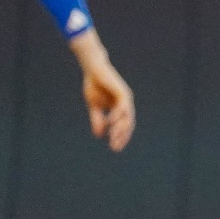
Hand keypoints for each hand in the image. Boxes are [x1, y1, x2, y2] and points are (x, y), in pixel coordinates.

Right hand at [70, 30, 134, 151]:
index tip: (115, 148)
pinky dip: (116, 115)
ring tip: (113, 139)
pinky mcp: (122, 92)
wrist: (92, 69)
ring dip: (120, 129)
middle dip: (121, 136)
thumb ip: (97, 120)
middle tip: (115, 148)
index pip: (123, 126)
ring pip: (127, 117)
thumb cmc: (94, 85)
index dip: (120, 137)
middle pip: (127, 124)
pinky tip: (110, 123)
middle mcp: (125, 104)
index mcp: (119, 108)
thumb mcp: (94, 106)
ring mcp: (125, 97)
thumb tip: (99, 135)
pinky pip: (122, 106)